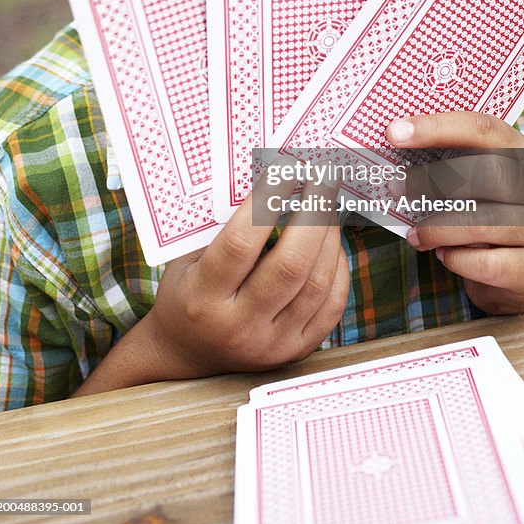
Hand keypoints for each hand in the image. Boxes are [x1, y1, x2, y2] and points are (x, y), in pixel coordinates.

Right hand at [143, 173, 348, 379]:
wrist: (187, 354)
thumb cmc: (187, 291)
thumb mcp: (186, 258)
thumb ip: (220, 225)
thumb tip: (270, 178)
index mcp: (204, 299)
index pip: (240, 244)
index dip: (266, 202)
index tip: (285, 169)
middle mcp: (240, 326)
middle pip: (290, 266)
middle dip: (313, 214)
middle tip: (322, 179)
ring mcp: (272, 344)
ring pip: (317, 283)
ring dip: (329, 236)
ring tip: (327, 204)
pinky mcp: (297, 351)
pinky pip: (331, 305)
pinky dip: (337, 267)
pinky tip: (331, 242)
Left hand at [386, 111, 523, 314]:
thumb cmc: (489, 216)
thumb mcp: (478, 184)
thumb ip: (450, 164)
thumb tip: (395, 149)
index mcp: (523, 152)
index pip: (481, 128)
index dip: (435, 128)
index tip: (394, 132)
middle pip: (485, 172)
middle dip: (431, 180)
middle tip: (397, 188)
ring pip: (480, 223)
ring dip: (436, 229)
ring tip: (415, 235)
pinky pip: (486, 263)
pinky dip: (455, 260)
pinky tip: (444, 255)